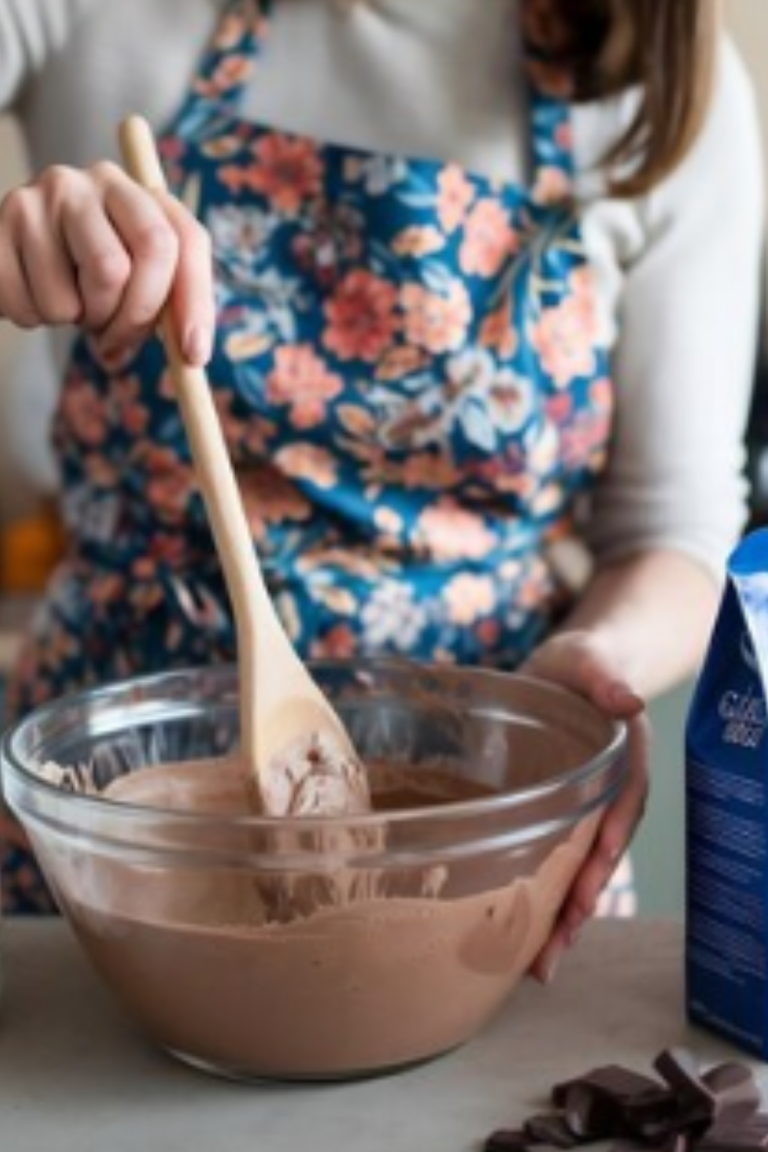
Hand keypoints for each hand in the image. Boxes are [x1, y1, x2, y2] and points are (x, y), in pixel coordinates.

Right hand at [0, 161, 213, 365]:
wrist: (9, 252)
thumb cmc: (83, 270)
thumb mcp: (134, 277)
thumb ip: (168, 307)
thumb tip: (192, 353)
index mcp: (135, 192)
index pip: (182, 240)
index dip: (194, 304)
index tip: (193, 356)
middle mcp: (89, 182)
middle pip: (130, 264)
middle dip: (130, 320)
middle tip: (115, 342)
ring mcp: (40, 198)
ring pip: (81, 295)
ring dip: (79, 321)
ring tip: (69, 304)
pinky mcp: (0, 226)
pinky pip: (34, 306)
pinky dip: (38, 319)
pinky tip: (34, 297)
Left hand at [519, 629, 649, 982]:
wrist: (568, 665)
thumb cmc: (581, 662)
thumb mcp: (589, 660)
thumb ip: (606, 678)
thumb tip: (630, 699)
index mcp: (623, 759)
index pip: (622, 805)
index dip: (609, 840)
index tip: (594, 875)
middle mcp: (609, 792)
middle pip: (601, 852)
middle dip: (583, 899)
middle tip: (559, 943)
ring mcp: (583, 808)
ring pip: (578, 867)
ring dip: (563, 913)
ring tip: (541, 962)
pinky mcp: (556, 813)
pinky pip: (554, 860)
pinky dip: (543, 896)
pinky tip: (523, 934)